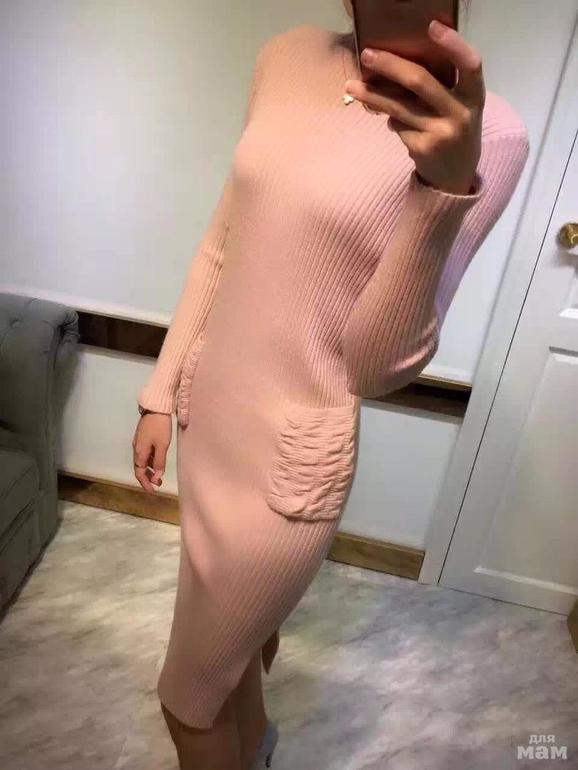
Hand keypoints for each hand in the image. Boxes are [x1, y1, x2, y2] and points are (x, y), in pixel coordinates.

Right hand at [132, 413, 171, 492]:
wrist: (156, 408)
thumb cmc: (160, 427)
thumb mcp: (162, 446)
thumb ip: (159, 462)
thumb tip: (156, 478)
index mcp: (139, 452)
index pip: (139, 473)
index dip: (145, 483)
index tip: (152, 491)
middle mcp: (136, 449)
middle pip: (139, 468)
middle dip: (147, 478)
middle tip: (158, 485)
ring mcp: (139, 443)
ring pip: (142, 461)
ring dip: (149, 470)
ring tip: (159, 476)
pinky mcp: (143, 437)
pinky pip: (144, 454)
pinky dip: (150, 461)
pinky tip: (157, 462)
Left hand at [344, 19, 485, 194]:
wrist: (456, 179)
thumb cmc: (455, 132)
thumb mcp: (460, 108)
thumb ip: (442, 87)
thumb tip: (398, 63)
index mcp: (475, 97)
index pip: (470, 65)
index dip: (454, 45)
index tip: (432, 26)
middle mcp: (461, 114)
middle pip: (421, 82)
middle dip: (390, 66)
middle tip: (367, 54)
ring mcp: (441, 134)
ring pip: (400, 107)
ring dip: (373, 95)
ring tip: (352, 86)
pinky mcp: (423, 149)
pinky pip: (397, 126)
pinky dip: (391, 121)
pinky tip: (393, 122)